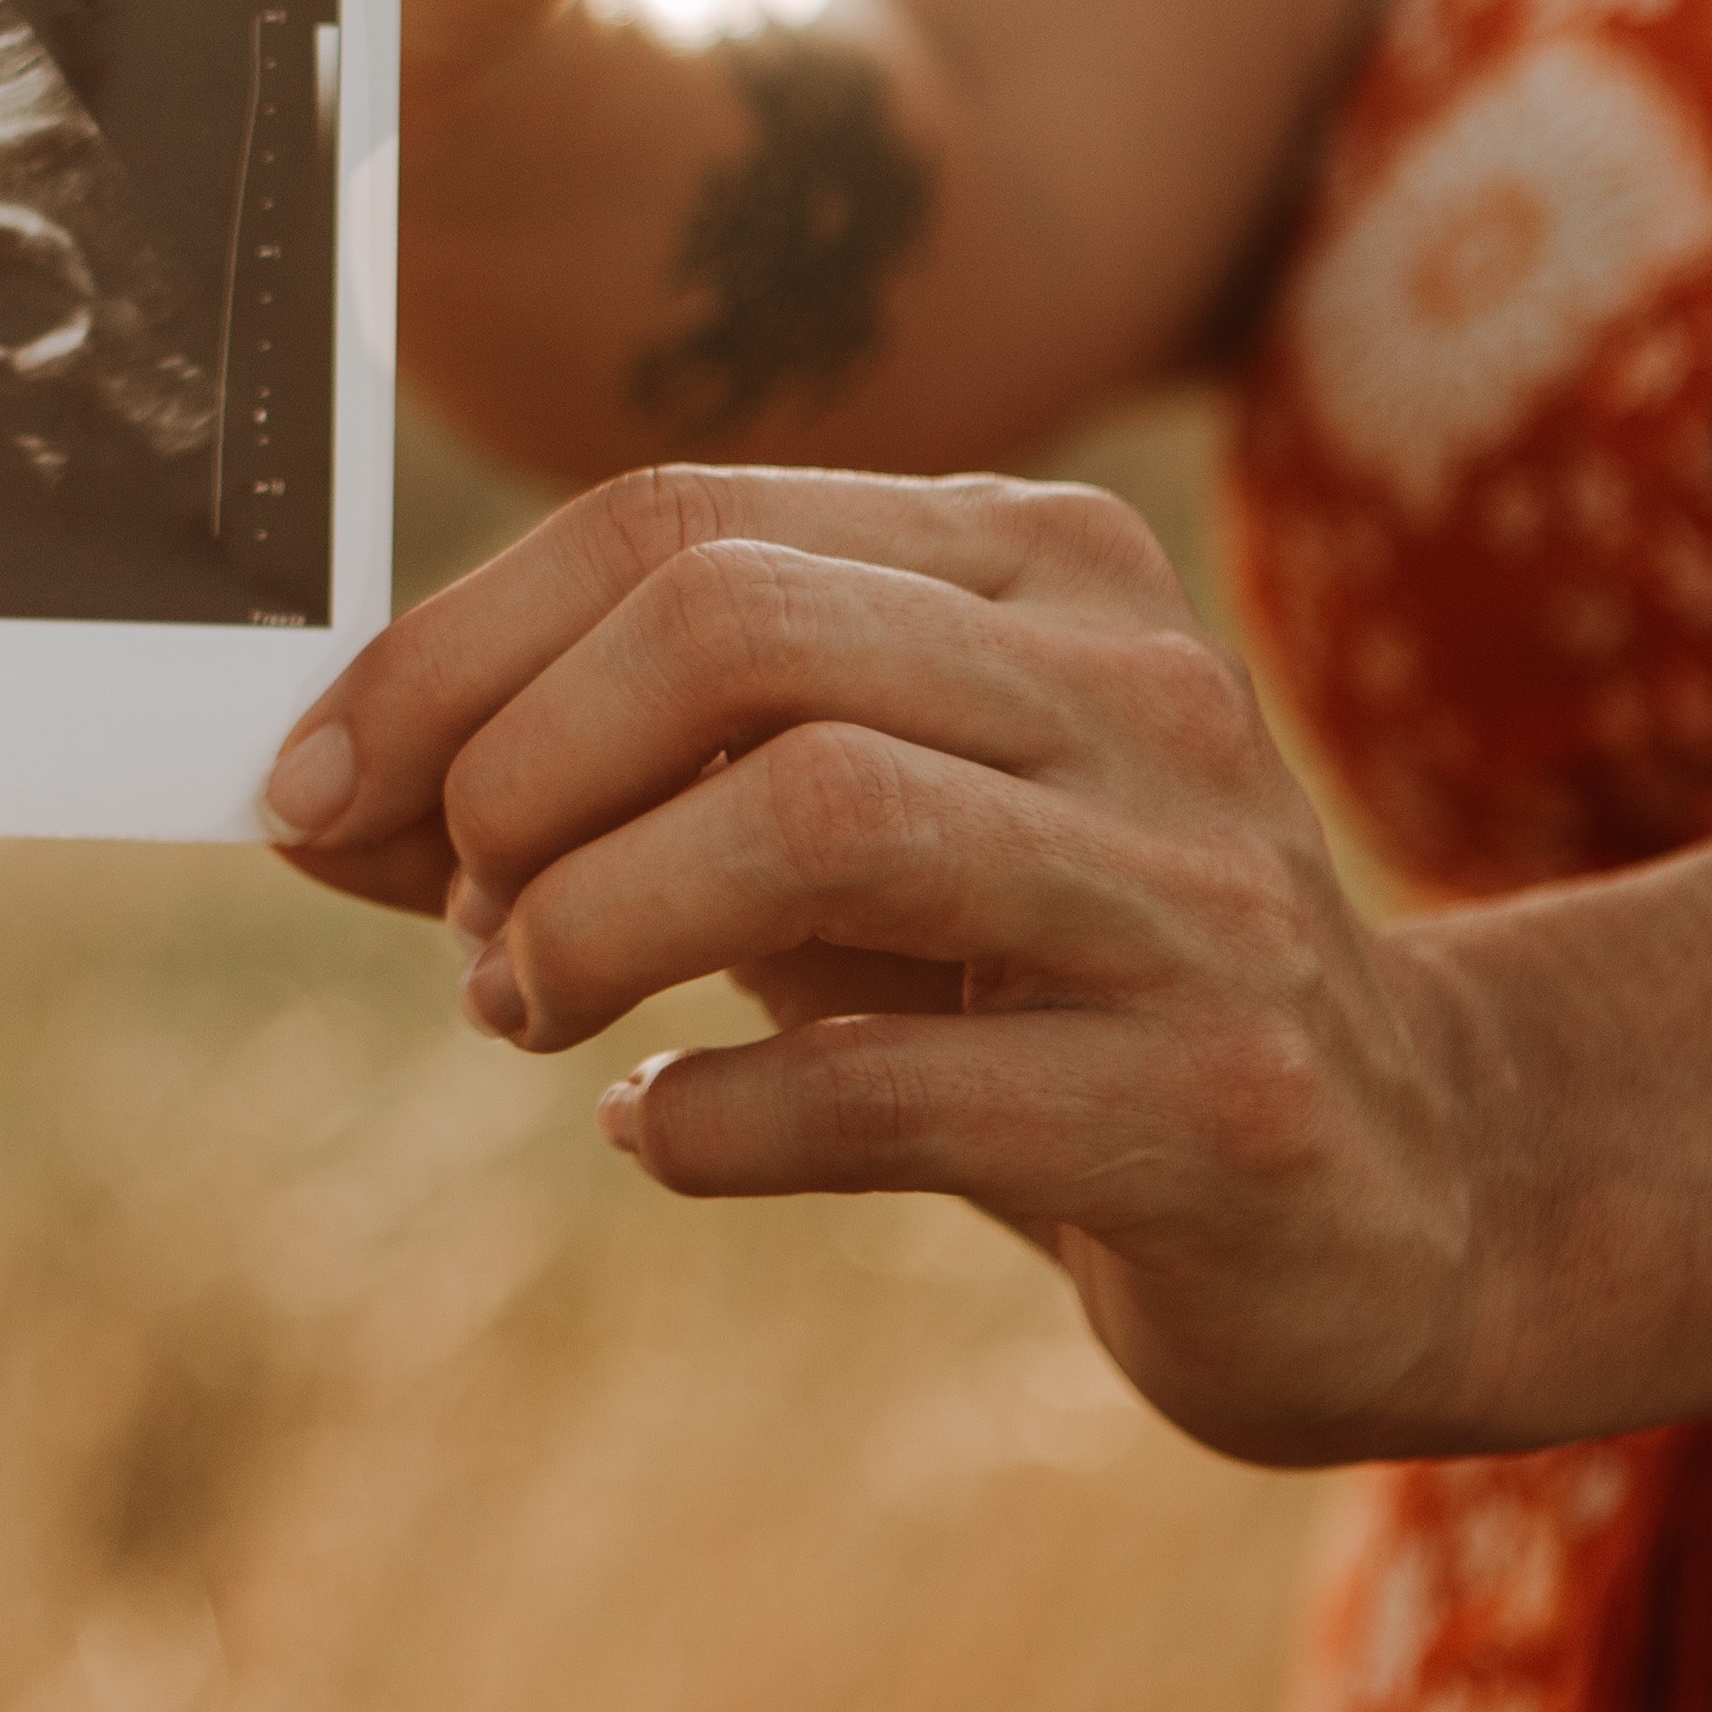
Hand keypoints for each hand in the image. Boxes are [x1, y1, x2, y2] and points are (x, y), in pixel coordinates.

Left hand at [256, 463, 1498, 1466]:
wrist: (1406, 1194)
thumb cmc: (1042, 990)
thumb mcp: (822, 850)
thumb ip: (586, 801)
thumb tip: (309, 798)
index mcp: (1036, 560)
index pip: (674, 517)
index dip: (444, 652)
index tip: (305, 790)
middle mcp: (1133, 681)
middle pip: (729, 629)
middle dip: (517, 776)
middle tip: (463, 923)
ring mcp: (1197, 886)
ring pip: (815, 813)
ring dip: (597, 924)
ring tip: (533, 1009)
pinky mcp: (1225, 1102)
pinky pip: (892, 1084)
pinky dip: (713, 1116)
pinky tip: (663, 1131)